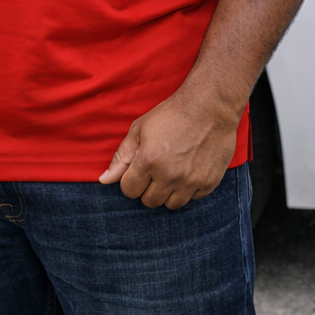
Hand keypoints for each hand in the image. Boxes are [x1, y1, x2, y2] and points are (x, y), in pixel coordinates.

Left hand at [99, 91, 240, 208]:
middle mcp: (170, 175)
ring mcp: (192, 181)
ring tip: (169, 175)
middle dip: (146, 190)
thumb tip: (104, 180)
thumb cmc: (170, 116)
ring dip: (167, 194)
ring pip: (172, 205)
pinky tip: (187, 173)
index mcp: (149, 161)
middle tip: (153, 173)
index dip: (129, 182)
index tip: (136, 173)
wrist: (209, 108)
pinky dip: (188, 190)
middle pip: (150, 201)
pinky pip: (193, 199)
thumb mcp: (138, 130)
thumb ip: (121, 157)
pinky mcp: (209, 183)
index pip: (129, 190)